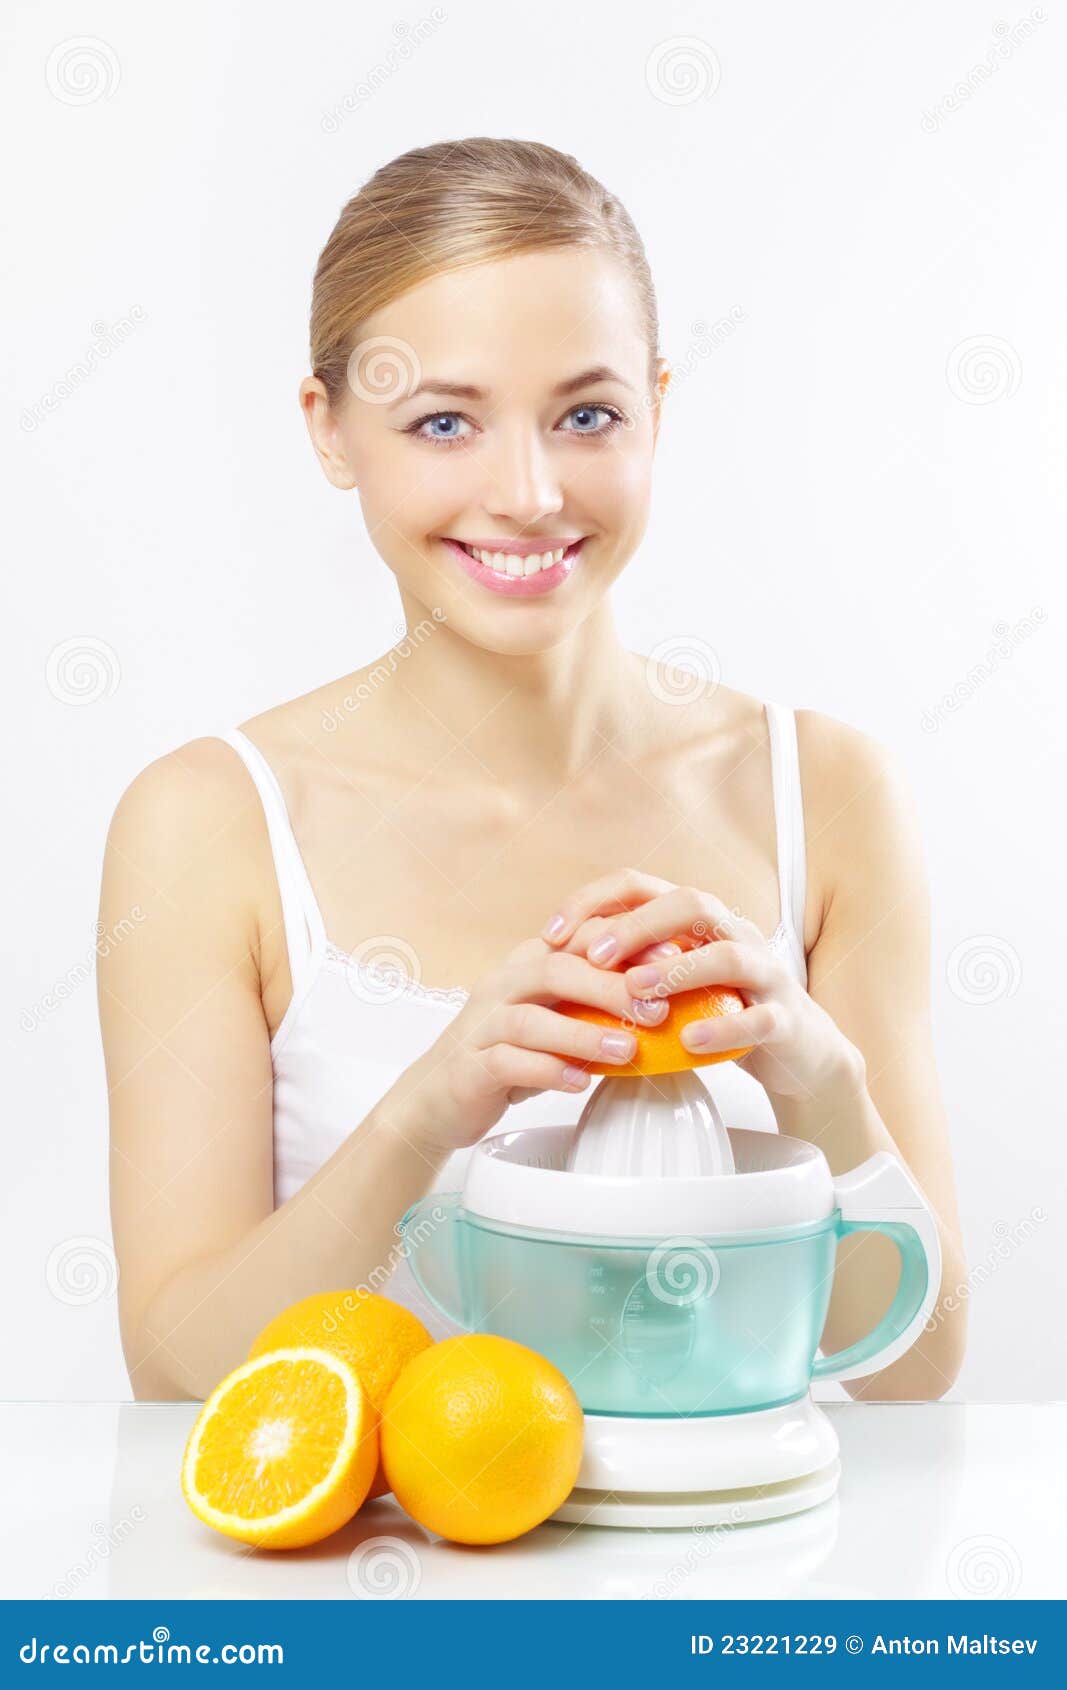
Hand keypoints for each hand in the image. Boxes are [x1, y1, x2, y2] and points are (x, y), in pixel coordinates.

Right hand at [400, 930, 682, 1155]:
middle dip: (609, 987)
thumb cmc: (505, 1057)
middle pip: (555, 970)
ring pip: (531, 1018)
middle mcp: (501, 987)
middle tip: (654, 1009)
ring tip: (625, 1050)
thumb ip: (593, 1009)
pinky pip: (507, 1062)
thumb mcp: (553, 1023)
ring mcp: (481, 1026)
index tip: (671, 961)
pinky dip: (546, 1071)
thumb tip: (663, 1002)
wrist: (437, 1099)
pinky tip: (578, 1083)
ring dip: (582, 1034)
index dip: (624, 945)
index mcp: (526, 966)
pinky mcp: (469, 1066)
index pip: (576, 939)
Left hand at [540, 868, 862, 1106]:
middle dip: (637, 925)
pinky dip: (724, 1027)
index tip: (551, 934)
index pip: (641, 886)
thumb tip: (554, 963)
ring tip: (636, 990)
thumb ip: (627, 965)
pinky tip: (691, 1040)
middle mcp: (736, 933)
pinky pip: (759, 1017)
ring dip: (677, 969)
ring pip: (729, 954)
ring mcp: (767, 974)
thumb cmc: (725, 1012)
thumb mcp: (672, 982)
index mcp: (700, 920)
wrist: (800, 1055)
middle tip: (593, 955)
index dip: (593, 902)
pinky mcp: (786, 1019)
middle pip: (690, 903)